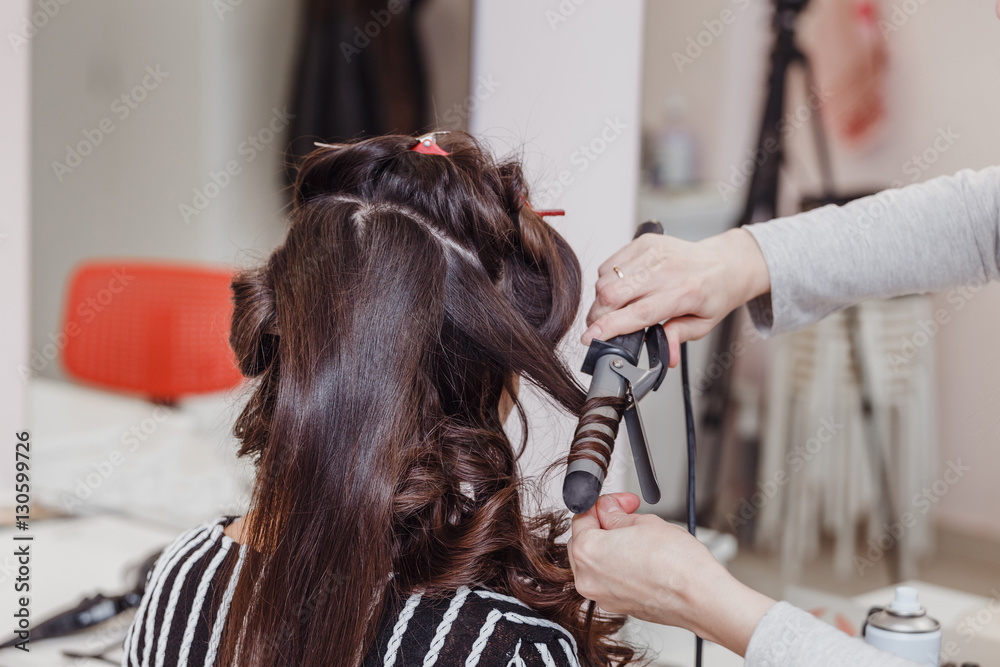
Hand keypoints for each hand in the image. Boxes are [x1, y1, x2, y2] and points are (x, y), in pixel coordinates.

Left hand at [568, 494, 775, 656]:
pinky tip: (643, 558)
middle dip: (606, 524)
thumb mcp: (643, 521)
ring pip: (598, 562)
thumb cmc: (677, 564)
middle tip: (630, 514)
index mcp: (587, 552)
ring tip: (640, 537)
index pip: (582, 518)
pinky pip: (612, 580)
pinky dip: (621, 567)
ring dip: (613, 546)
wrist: (702, 598)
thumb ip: (616, 514)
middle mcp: (588, 579)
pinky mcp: (620, 607)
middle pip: (586, 541)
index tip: (620, 502)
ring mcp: (604, 597)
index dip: (604, 505)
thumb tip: (608, 509)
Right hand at [582, 229, 770, 365]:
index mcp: (685, 293)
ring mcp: (653, 252)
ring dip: (602, 299)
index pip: (638, 312)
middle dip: (598, 315)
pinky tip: (622, 288)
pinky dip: (607, 280)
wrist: (724, 262)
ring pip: (606, 279)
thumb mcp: (704, 324)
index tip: (590, 338)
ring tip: (616, 308)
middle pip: (612, 294)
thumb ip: (679, 338)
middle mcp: (667, 269)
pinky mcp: (644, 242)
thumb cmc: (713, 293)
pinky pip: (610, 264)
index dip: (610, 327)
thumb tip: (667, 357)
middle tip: (601, 327)